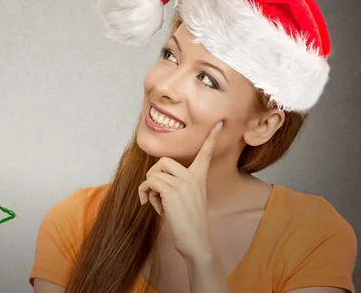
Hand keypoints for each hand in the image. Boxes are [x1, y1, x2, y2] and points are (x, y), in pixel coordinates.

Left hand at [138, 121, 222, 258]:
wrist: (196, 243)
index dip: (211, 137)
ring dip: (149, 188)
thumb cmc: (189, 223)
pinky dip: (146, 194)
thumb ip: (177, 184)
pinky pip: (150, 182)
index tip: (220, 122)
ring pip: (153, 173)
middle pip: (164, 160)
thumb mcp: (187, 198)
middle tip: (155, 191)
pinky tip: (154, 207)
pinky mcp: (172, 191)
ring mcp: (184, 183)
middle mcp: (194, 177)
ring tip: (156, 202)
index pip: (206, 153)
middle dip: (153, 174)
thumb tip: (154, 178)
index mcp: (200, 177)